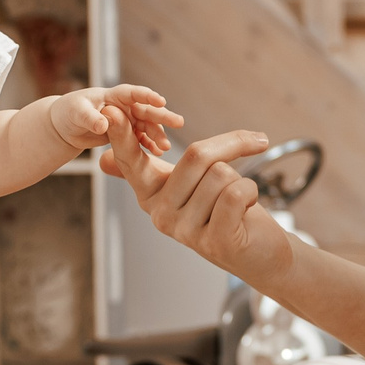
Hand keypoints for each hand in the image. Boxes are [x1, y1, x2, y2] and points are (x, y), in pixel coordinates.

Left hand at [50, 84, 179, 154]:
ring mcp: (126, 119)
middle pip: (145, 109)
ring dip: (157, 135)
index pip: (132, 93)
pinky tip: (157, 153)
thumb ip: (91, 118)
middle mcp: (123, 106)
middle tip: (179, 122)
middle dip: (162, 116)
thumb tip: (103, 125)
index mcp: (112, 95)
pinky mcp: (125, 132)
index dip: (146, 96)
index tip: (161, 101)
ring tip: (166, 147)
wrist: (65, 125)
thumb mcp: (77, 114)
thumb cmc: (68, 112)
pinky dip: (148, 144)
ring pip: (146, 126)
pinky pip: (140, 138)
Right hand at [99, 114, 295, 284]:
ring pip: (221, 173)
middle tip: (243, 160)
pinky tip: (247, 209)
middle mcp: (160, 214)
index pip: (132, 159)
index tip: (109, 110)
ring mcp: (185, 231)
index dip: (122, 136)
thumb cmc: (227, 212)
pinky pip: (235, 193)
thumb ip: (153, 169)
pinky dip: (251, 191)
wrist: (262, 253)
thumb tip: (102, 161)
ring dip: (240, 180)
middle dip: (230, 148)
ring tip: (237, 203)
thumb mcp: (187, 186)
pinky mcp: (215, 241)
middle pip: (196, 155)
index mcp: (150, 194)